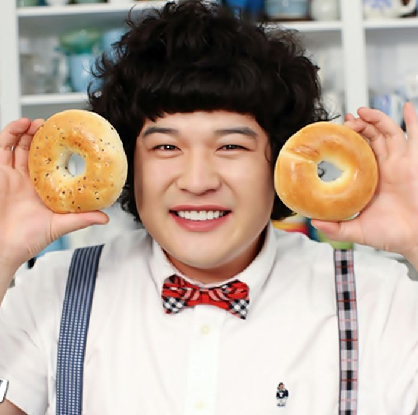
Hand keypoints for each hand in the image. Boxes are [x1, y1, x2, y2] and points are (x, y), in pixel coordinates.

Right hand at [0, 118, 108, 269]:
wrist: (2, 247)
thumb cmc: (27, 240)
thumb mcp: (60, 226)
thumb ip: (82, 219)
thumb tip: (105, 217)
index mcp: (42, 189)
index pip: (51, 164)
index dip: (58, 150)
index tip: (70, 139)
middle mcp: (26, 180)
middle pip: (33, 150)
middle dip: (42, 136)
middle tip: (54, 125)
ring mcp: (11, 175)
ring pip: (18, 145)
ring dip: (28, 131)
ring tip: (40, 122)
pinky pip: (2, 147)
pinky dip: (10, 133)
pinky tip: (21, 125)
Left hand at [312, 102, 417, 264]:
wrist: (414, 239)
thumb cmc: (390, 235)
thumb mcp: (356, 230)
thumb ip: (335, 228)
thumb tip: (314, 222)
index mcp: (370, 179)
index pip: (358, 152)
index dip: (348, 140)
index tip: (336, 132)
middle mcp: (385, 168)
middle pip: (371, 138)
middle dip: (359, 126)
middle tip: (346, 120)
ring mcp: (400, 163)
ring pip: (388, 132)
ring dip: (375, 119)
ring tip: (361, 111)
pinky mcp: (414, 162)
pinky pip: (415, 137)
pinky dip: (413, 120)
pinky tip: (409, 107)